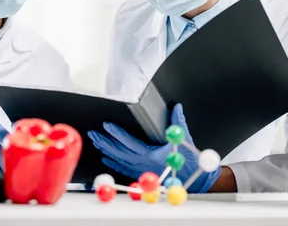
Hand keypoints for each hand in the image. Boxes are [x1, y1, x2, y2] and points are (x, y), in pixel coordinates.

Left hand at [87, 104, 220, 192]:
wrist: (194, 181)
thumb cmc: (188, 161)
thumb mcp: (183, 139)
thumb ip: (177, 122)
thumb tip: (176, 107)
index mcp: (151, 154)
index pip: (129, 142)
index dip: (117, 133)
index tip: (107, 125)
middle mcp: (143, 164)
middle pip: (119, 152)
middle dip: (105, 141)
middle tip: (93, 133)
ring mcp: (141, 170)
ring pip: (119, 160)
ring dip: (106, 151)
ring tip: (96, 142)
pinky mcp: (141, 174)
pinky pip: (123, 168)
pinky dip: (113, 162)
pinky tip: (105, 157)